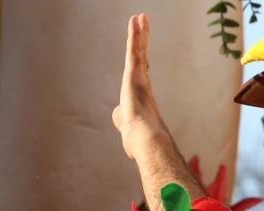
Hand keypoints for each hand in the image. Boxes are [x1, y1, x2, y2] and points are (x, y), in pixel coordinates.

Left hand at [112, 13, 170, 159]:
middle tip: (144, 23)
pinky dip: (135, 34)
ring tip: (140, 16)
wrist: (145, 140)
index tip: (142, 49)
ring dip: (139, 32)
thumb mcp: (126, 126)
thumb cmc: (137, 139)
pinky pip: (134, 50)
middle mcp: (142, 83)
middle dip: (142, 39)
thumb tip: (118, 116)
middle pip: (141, 56)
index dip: (141, 58)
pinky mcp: (135, 74)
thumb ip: (121, 118)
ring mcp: (139, 77)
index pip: (140, 71)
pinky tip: (136, 20)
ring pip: (138, 50)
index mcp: (140, 94)